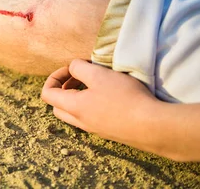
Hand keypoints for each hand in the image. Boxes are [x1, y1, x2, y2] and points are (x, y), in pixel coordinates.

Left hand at [41, 59, 162, 152]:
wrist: (153, 127)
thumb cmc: (124, 98)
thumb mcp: (99, 74)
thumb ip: (79, 68)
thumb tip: (73, 68)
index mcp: (73, 107)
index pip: (47, 93)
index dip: (54, 76)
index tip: (72, 68)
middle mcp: (81, 121)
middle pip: (58, 106)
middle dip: (64, 88)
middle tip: (81, 77)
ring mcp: (95, 129)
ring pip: (75, 113)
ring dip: (79, 97)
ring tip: (97, 84)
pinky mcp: (110, 132)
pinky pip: (91, 118)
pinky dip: (92, 105)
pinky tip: (112, 96)